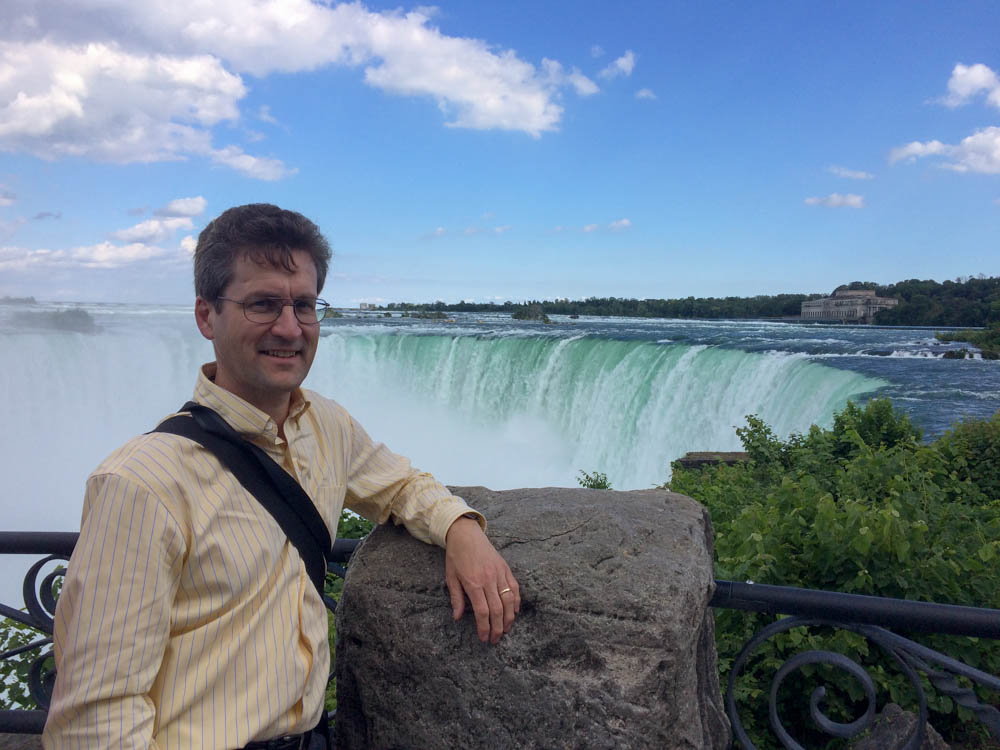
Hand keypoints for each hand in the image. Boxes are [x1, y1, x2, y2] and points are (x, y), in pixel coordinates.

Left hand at [445, 517, 519, 643]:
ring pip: (509, 600)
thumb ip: (456, 598)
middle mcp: (489, 579)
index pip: (483, 611)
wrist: (466, 534)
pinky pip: (515, 588)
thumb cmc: (456, 556)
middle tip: (495, 640)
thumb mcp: (451, 577)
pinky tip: (515, 611)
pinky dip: (516, 601)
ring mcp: (499, 573)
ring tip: (506, 629)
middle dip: (498, 628)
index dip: (484, 627)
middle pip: (498, 610)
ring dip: (509, 618)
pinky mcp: (505, 568)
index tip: (484, 638)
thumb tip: (457, 617)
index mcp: (473, 583)